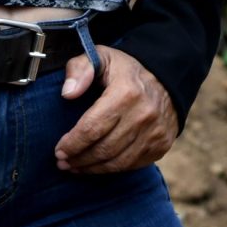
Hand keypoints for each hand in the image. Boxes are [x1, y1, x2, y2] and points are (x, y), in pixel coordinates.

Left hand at [56, 45, 177, 173]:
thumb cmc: (127, 72)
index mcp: (125, 93)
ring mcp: (154, 133)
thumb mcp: (103, 58)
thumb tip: (68, 93)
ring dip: (92, 168)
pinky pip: (131, 165)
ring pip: (117, 162)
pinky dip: (111, 169)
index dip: (72, 143)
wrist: (168, 81)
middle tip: (62, 162)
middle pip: (103, 149)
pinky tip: (97, 166)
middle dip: (79, 159)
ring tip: (75, 167)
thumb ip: (80, 69)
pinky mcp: (160, 145)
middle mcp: (143, 115)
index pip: (92, 128)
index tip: (58, 150)